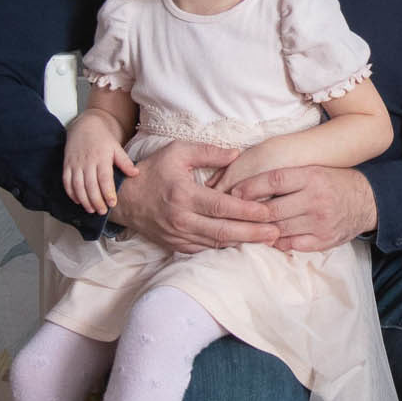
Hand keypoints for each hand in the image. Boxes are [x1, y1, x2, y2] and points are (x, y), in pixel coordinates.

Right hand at [62, 111, 137, 213]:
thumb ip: (124, 162)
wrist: (85, 126)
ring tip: (91, 210)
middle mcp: (87, 162)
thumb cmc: (103, 139)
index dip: (107, 192)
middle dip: (96, 201)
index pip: (104, 178)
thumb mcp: (116, 147)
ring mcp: (75, 164)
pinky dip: (71, 193)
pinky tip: (78, 201)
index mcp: (101, 157)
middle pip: (90, 185)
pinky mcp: (67, 165)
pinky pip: (67, 181)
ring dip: (84, 200)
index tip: (112, 203)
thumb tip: (135, 173)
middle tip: (103, 212)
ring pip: (78, 186)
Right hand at [111, 139, 278, 253]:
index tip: (269, 212)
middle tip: (277, 232)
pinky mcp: (176, 245)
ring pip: (216, 244)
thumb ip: (208, 152)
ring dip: (243, 243)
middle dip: (253, 233)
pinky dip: (225, 248)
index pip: (222, 207)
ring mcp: (178, 235)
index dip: (247, 211)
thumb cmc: (153, 171)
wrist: (124, 198)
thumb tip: (237, 154)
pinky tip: (243, 245)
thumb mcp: (178, 152)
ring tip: (267, 240)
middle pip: (223, 231)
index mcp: (184, 196)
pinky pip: (205, 249)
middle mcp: (182, 219)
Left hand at [227, 166, 377, 252]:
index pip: (275, 180)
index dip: (251, 187)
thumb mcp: (314, 170)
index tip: (235, 192)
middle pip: (273, 209)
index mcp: (313, 176)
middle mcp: (317, 199)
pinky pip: (292, 244)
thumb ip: (288, 177)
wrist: (367, 201)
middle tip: (234, 213)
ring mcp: (320, 222)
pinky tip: (269, 237)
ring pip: (279, 229)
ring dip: (260, 229)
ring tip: (246, 227)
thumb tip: (250, 184)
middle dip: (250, 213)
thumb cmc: (334, 182)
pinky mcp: (324, 240)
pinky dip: (277, 242)